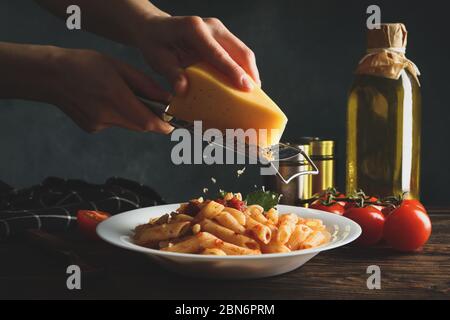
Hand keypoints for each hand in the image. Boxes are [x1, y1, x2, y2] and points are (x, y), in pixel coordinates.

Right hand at [52, 48, 173, 132]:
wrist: (51, 76)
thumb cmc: (85, 65)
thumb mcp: (119, 66)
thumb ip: (145, 85)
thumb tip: (167, 99)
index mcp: (114, 95)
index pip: (146, 121)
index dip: (163, 126)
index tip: (173, 126)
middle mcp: (106, 114)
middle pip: (140, 126)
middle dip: (151, 119)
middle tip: (156, 109)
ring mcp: (98, 124)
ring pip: (128, 125)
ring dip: (133, 116)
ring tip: (120, 96)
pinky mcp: (92, 128)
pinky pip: (114, 124)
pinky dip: (117, 116)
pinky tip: (104, 101)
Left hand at [134, 15, 260, 93]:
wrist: (154, 27)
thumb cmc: (155, 43)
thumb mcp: (157, 59)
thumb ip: (172, 74)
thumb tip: (184, 90)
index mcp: (194, 29)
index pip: (218, 53)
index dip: (234, 71)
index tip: (246, 87)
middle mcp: (211, 26)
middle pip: (240, 51)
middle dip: (250, 74)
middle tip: (255, 96)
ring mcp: (219, 29)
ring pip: (243, 52)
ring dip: (250, 72)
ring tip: (252, 93)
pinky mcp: (222, 36)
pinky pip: (238, 53)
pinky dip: (243, 69)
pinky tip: (243, 84)